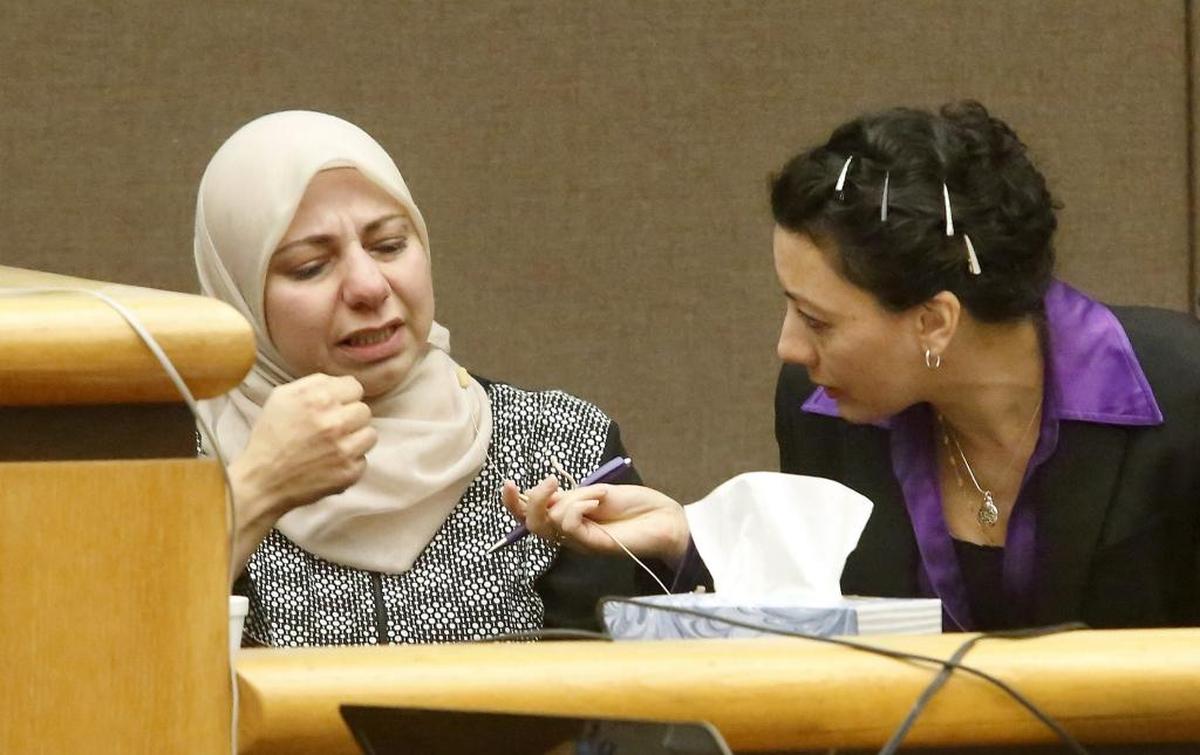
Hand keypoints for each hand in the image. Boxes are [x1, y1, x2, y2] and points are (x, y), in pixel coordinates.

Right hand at [231, 373, 375, 517]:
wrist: (261, 481)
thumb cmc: (270, 437)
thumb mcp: (282, 397)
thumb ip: (314, 383)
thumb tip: (339, 382)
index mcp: (319, 398)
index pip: (355, 387)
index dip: (343, 397)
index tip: (334, 407)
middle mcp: (335, 422)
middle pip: (364, 410)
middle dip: (350, 417)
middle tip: (332, 428)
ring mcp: (345, 449)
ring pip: (370, 434)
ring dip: (355, 439)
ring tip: (334, 445)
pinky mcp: (349, 472)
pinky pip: (364, 459)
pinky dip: (350, 462)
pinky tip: (331, 463)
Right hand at [501, 477, 690, 564]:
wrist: (665, 519)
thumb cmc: (635, 505)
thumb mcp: (596, 491)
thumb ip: (569, 496)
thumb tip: (543, 494)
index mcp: (566, 517)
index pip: (529, 514)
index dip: (513, 502)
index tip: (508, 483)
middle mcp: (568, 532)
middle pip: (531, 523)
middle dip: (532, 500)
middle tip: (549, 483)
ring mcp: (579, 541)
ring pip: (547, 524)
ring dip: (566, 499)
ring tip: (595, 494)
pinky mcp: (591, 545)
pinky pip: (568, 524)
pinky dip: (580, 505)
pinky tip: (599, 500)